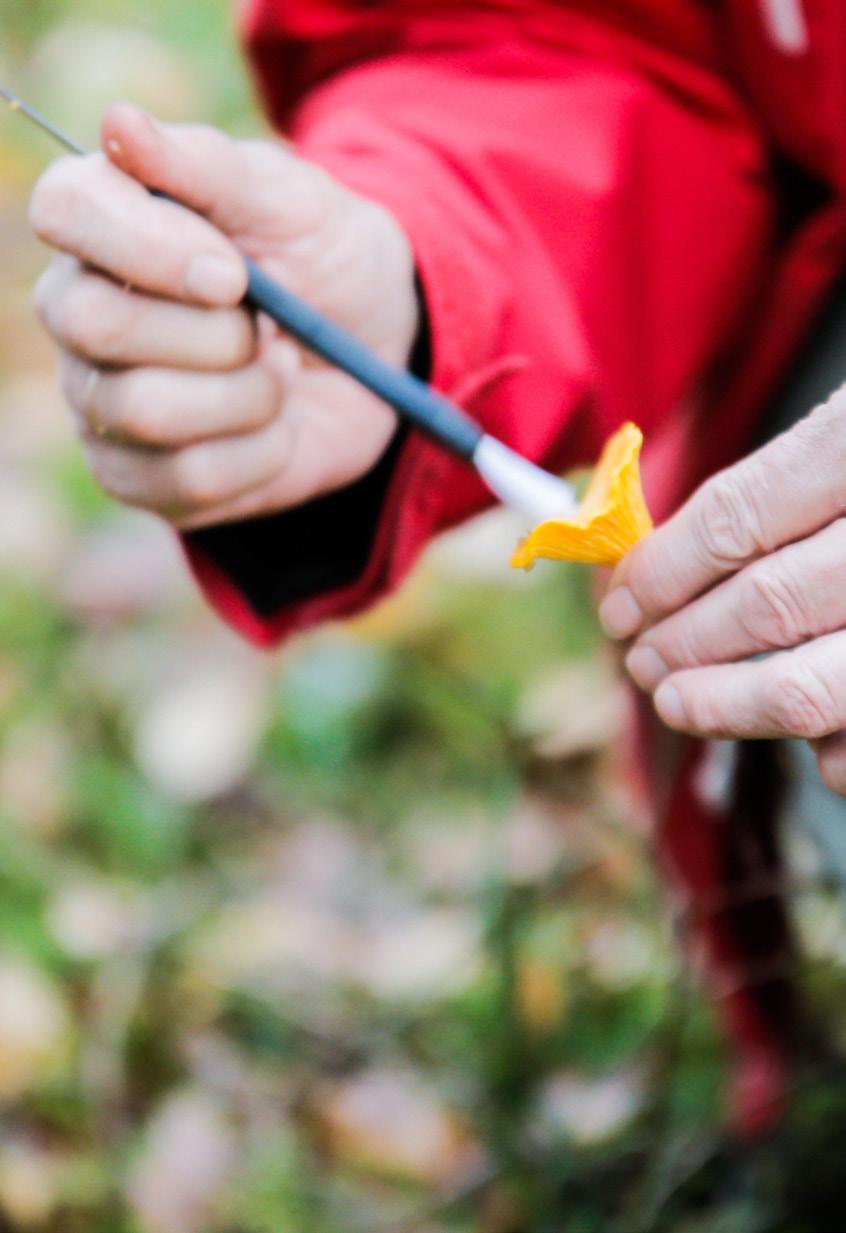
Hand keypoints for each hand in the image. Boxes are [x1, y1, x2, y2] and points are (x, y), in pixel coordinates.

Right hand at [29, 103, 417, 528]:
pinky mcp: (143, 479)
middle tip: (270, 326)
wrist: (379, 355)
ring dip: (250, 395)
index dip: (151, 245)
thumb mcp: (291, 199)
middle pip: (100, 326)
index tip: (235, 272)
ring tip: (278, 372)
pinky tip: (276, 427)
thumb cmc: (325, 261)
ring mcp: (103, 405)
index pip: (64, 211)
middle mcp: (81, 315)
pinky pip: (191, 481)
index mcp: (104, 225)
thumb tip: (118, 124)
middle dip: (217, 333)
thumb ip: (208, 166)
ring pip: (148, 412)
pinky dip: (262, 454)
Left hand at [599, 387, 845, 793]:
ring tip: (678, 702)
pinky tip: (811, 749)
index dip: (661, 569)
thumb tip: (663, 568)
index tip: (618, 602)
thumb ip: (784, 493)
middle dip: (682, 641)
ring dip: (728, 706)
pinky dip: (835, 754)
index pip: (736, 518)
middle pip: (763, 604)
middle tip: (639, 658)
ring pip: (808, 689)